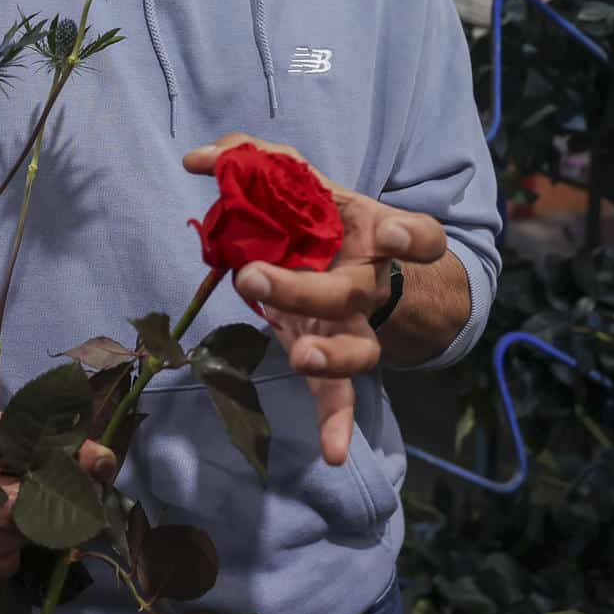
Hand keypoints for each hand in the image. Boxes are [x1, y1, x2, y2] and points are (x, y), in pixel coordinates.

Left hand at [183, 134, 446, 466]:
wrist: (347, 262)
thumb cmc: (318, 216)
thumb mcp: (295, 181)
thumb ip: (250, 159)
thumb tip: (197, 158)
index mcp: (370, 234)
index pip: (416, 236)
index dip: (408, 237)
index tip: (385, 234)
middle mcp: (369, 282)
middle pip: (351, 290)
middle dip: (302, 287)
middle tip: (251, 277)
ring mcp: (353, 325)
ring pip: (357, 349)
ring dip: (332, 357)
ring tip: (301, 359)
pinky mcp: (333, 355)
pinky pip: (341, 398)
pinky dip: (338, 426)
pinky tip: (336, 455)